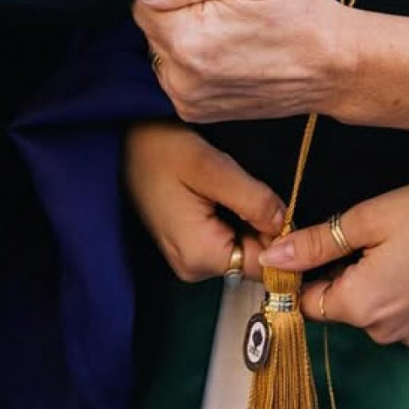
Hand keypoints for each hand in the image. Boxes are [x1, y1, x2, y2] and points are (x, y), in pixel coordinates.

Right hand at [123, 120, 284, 283]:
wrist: (121, 139)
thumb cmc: (160, 147)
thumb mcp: (211, 167)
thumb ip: (253, 200)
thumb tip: (287, 225)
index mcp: (201, 256)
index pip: (264, 266)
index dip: (283, 238)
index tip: (283, 204)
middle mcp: (193, 268)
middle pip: (252, 257)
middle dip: (263, 226)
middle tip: (253, 186)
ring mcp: (186, 260)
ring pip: (240, 247)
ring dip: (247, 220)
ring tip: (232, 185)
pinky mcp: (184, 246)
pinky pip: (223, 240)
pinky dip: (232, 219)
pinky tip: (219, 192)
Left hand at [134, 0, 349, 122]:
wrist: (333, 64)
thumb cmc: (298, 11)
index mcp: (188, 42)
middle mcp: (181, 80)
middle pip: (151, 25)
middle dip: (177, 7)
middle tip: (223, 0)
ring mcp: (188, 101)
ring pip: (160, 47)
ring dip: (183, 31)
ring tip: (227, 23)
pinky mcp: (197, 111)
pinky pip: (174, 71)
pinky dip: (191, 56)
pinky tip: (225, 45)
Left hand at [260, 154, 408, 348]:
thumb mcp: (366, 218)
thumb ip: (316, 242)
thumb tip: (271, 256)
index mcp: (361, 306)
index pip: (309, 302)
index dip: (305, 272)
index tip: (315, 243)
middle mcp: (386, 333)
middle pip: (342, 305)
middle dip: (343, 272)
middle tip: (364, 232)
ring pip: (373, 310)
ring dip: (372, 282)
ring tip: (396, 242)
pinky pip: (402, 316)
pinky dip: (401, 292)